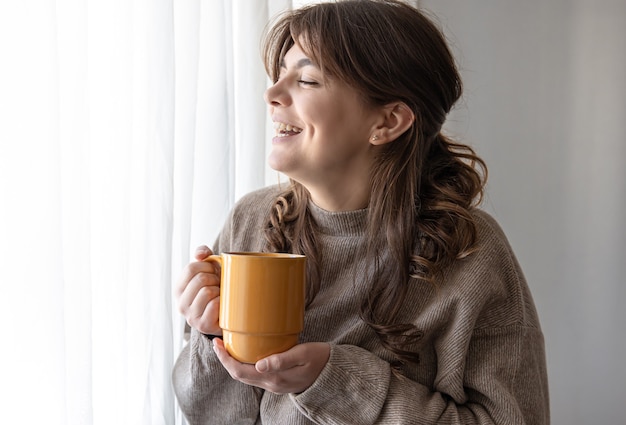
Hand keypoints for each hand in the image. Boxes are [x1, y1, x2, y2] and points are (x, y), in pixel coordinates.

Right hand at [174, 245, 221, 335]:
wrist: (227, 315)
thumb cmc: (216, 288)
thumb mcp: (207, 269)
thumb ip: (202, 254)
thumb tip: (201, 254)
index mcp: (179, 289)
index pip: (191, 268)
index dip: (207, 266)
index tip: (215, 271)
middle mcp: (181, 304)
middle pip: (200, 279)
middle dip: (215, 277)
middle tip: (220, 283)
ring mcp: (191, 316)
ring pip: (208, 291)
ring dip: (220, 290)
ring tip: (221, 294)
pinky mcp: (203, 325)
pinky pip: (215, 305)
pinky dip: (223, 301)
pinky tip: (223, 304)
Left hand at [213, 338, 329, 393]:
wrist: (333, 372)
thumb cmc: (319, 358)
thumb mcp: (303, 354)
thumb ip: (282, 360)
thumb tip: (259, 365)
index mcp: (274, 378)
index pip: (240, 371)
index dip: (225, 359)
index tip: (217, 343)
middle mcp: (271, 384)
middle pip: (239, 375)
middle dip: (225, 359)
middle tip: (217, 341)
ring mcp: (274, 384)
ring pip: (245, 375)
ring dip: (234, 362)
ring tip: (228, 345)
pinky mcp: (278, 380)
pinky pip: (254, 374)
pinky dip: (245, 363)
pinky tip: (245, 352)